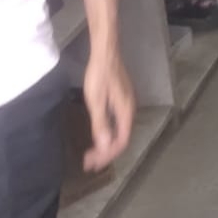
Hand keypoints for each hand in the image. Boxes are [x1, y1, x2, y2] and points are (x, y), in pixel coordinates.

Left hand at [82, 50, 135, 171]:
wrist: (105, 53)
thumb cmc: (100, 76)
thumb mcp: (96, 101)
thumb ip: (101, 124)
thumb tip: (105, 147)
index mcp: (126, 111)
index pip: (121, 141)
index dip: (108, 155)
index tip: (92, 163)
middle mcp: (130, 109)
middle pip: (122, 137)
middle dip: (106, 152)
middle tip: (88, 161)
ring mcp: (127, 103)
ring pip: (120, 130)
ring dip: (106, 144)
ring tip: (91, 152)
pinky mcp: (122, 98)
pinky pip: (118, 122)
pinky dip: (108, 132)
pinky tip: (98, 133)